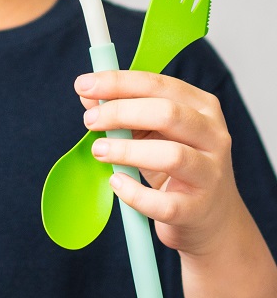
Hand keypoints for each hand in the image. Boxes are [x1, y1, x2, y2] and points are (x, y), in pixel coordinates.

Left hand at [75, 70, 245, 255]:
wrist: (210, 214)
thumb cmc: (175, 164)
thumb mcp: (152, 133)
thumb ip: (124, 113)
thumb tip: (89, 97)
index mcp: (202, 107)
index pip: (159, 84)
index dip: (118, 82)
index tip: (83, 85)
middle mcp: (213, 136)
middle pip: (168, 114)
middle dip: (120, 113)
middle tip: (89, 121)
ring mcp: (209, 174)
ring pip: (171, 156)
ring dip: (126, 151)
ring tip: (98, 150)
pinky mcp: (197, 209)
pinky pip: (163, 203)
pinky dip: (134, 193)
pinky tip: (116, 183)